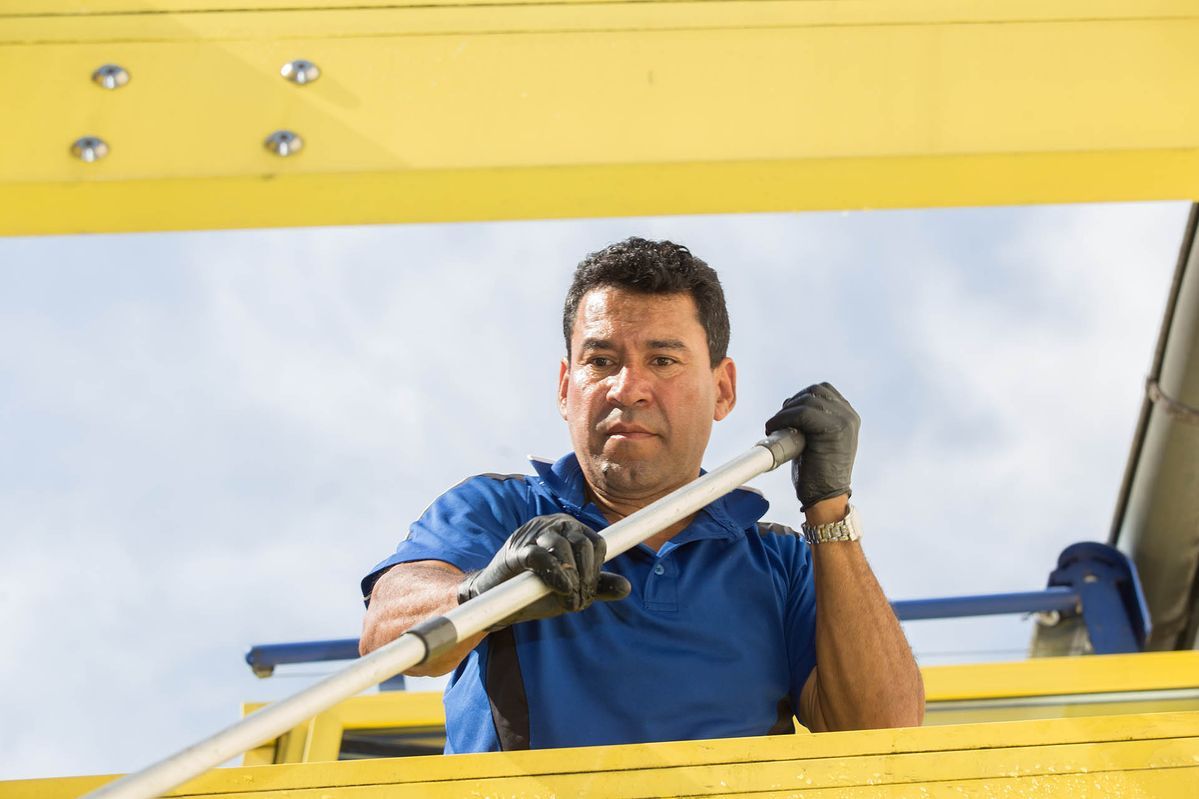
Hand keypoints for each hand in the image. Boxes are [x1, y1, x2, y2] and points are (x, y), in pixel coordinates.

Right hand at [457, 514, 631, 627]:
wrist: (497, 599)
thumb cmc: (536, 589)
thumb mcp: (572, 588)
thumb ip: (597, 586)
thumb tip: (627, 588)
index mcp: (570, 530)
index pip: (597, 542)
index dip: (598, 569)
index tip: (589, 591)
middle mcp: (553, 525)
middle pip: (583, 543)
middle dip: (587, 577)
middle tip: (580, 601)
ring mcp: (533, 535)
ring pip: (564, 547)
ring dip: (573, 579)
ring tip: (570, 600)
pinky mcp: (517, 550)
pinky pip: (541, 556)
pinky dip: (555, 574)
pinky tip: (562, 589)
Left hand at [764, 382, 859, 509]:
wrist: (825, 498)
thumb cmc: (816, 473)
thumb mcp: (817, 440)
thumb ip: (811, 421)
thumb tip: (789, 406)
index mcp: (848, 417)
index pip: (823, 390)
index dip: (801, 398)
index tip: (787, 413)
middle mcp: (849, 416)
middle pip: (815, 391)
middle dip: (792, 403)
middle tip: (779, 421)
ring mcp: (844, 421)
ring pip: (807, 400)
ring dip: (785, 412)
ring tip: (774, 427)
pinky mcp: (834, 429)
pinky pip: (802, 413)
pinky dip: (783, 418)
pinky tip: (773, 429)